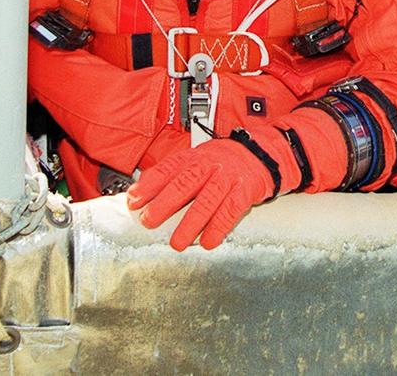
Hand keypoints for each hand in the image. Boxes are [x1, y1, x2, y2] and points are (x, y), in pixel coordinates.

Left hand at [127, 128, 294, 250]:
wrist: (263, 153)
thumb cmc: (224, 160)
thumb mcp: (198, 158)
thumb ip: (174, 173)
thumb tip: (140, 191)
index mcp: (194, 156)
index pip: (167, 168)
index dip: (149, 185)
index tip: (133, 201)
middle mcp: (210, 165)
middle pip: (184, 184)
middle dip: (164, 204)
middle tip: (148, 222)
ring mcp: (228, 177)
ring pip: (207, 201)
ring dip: (190, 224)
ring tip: (178, 243)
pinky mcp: (245, 190)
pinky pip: (231, 211)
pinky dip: (219, 228)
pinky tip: (208, 242)